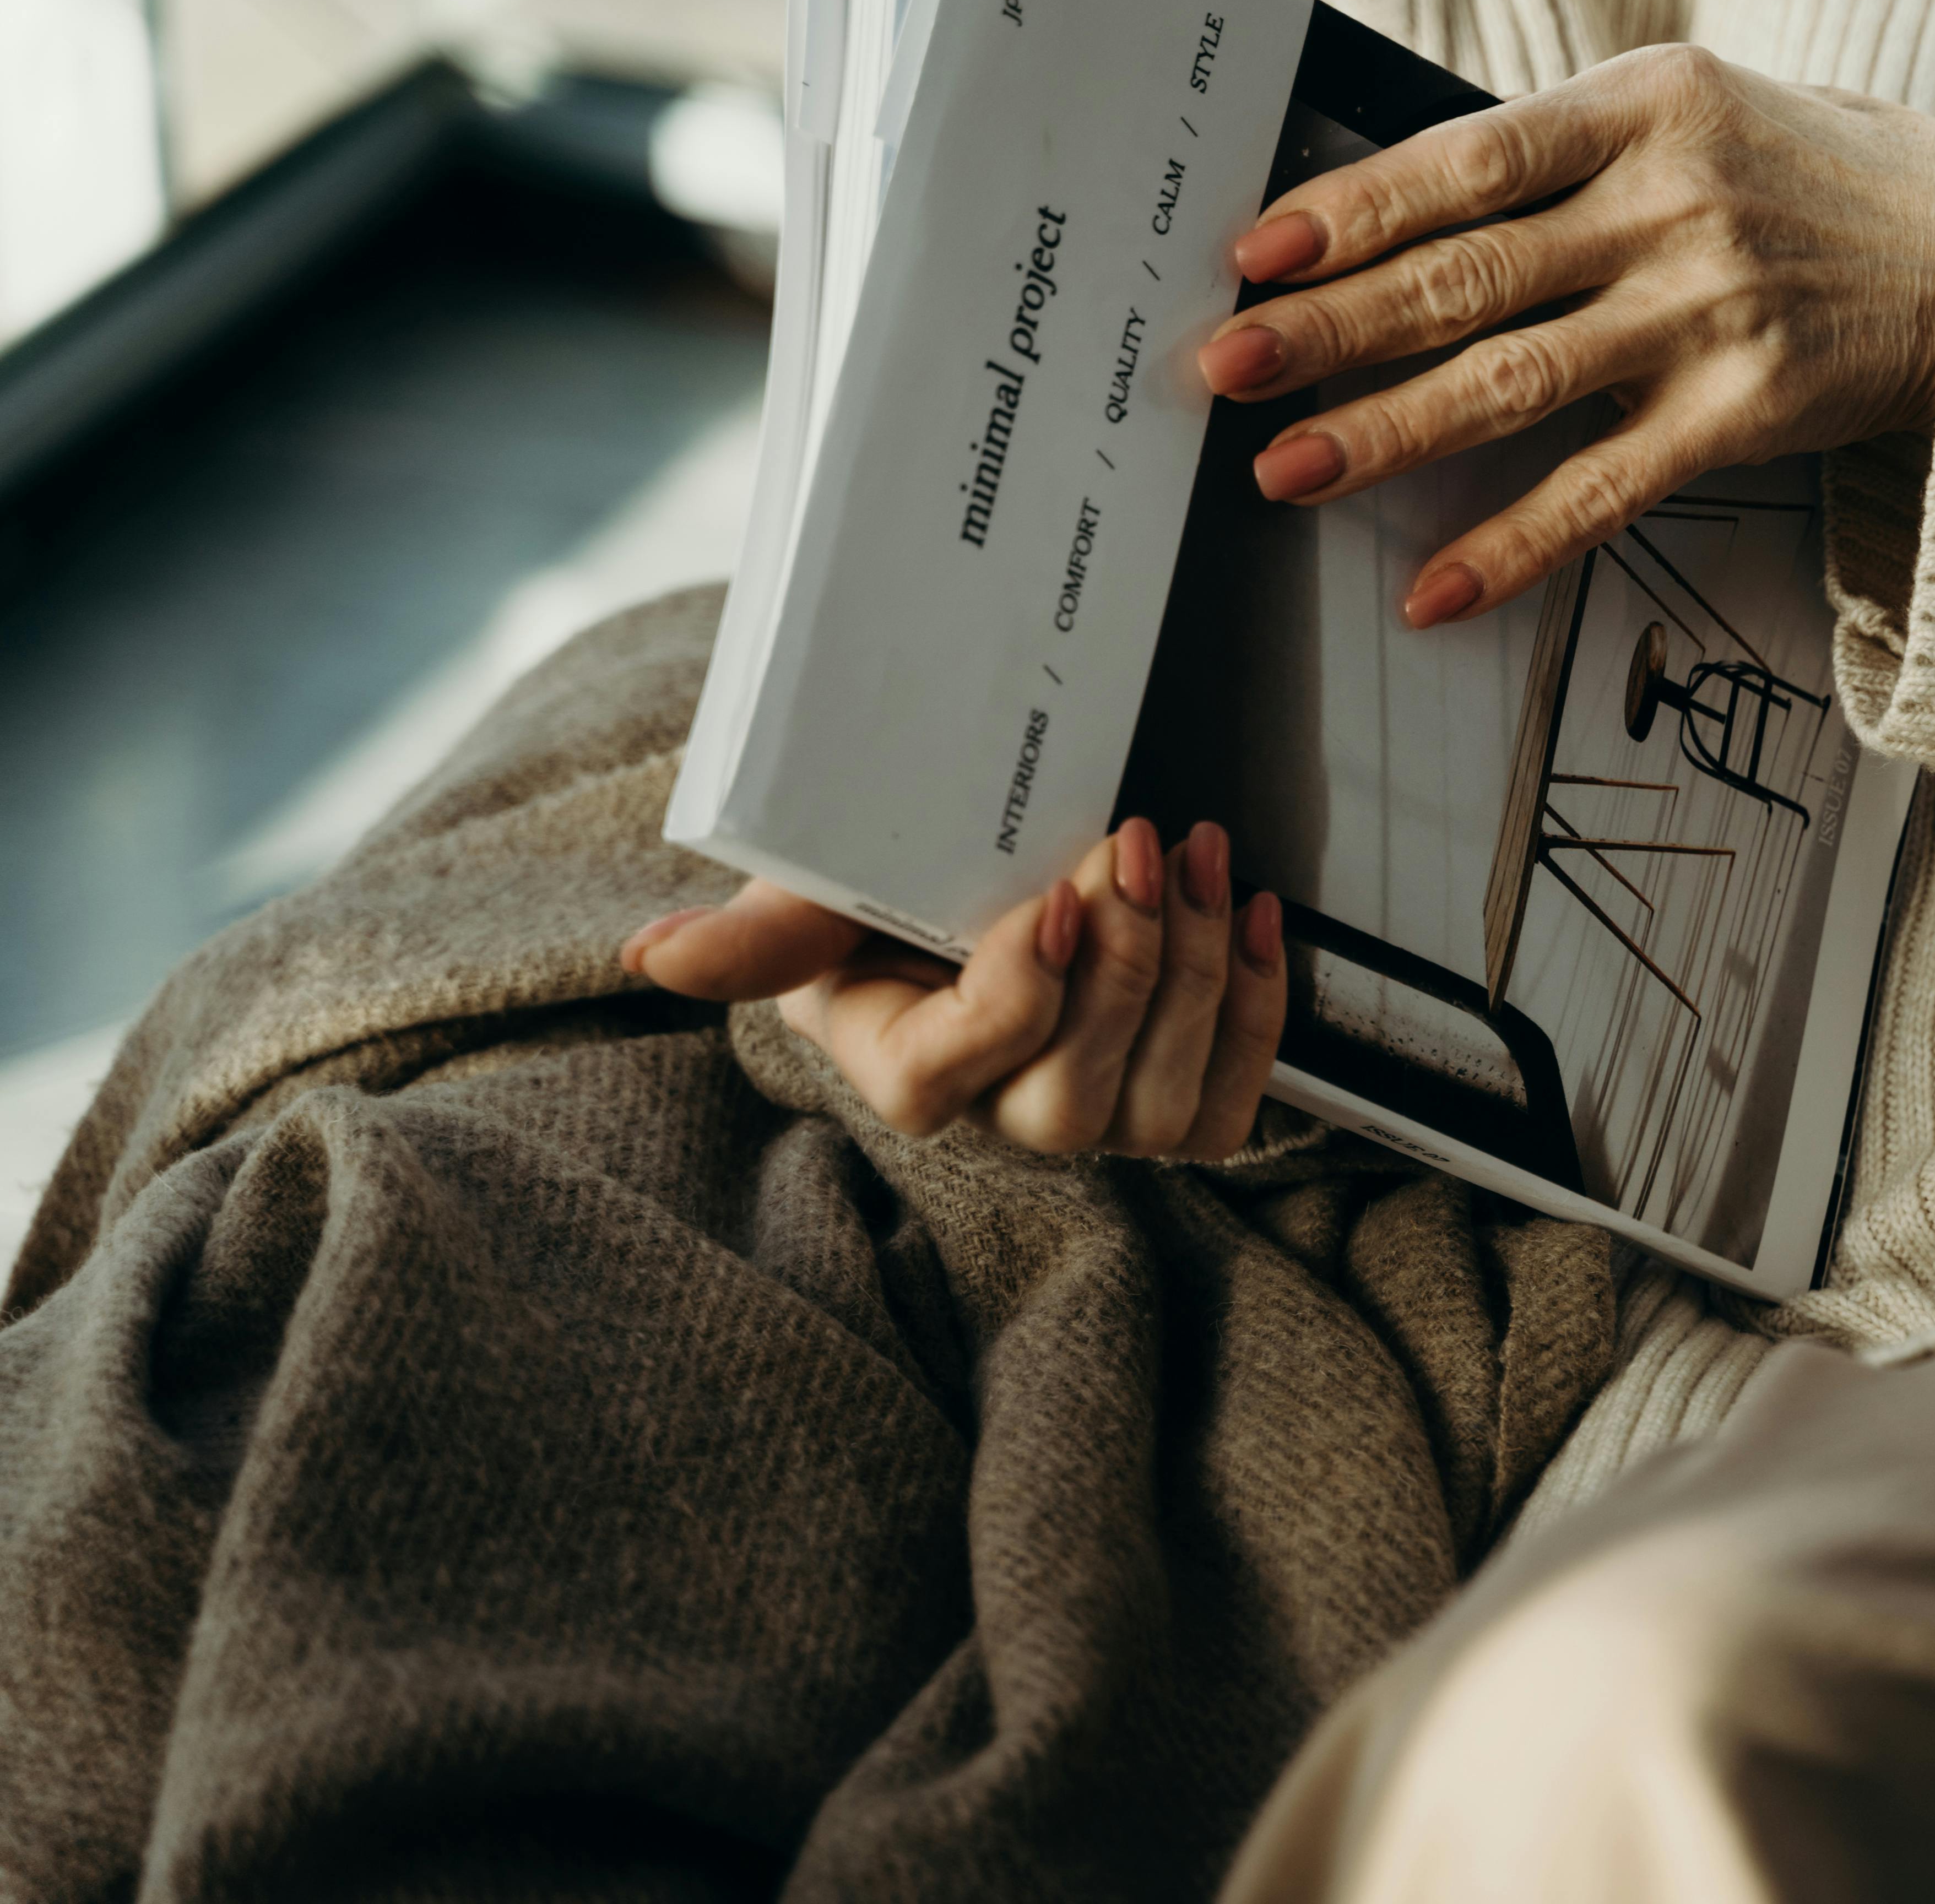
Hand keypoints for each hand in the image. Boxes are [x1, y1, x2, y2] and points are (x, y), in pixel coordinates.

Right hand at [621, 818, 1287, 1159]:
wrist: (965, 861)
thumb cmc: (883, 880)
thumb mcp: (812, 888)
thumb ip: (754, 931)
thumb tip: (654, 957)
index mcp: (904, 1071)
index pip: (961, 1074)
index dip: (1020, 994)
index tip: (1051, 891)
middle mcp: (1001, 1113)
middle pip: (1075, 1102)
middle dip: (1123, 970)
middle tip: (1137, 845)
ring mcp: (1094, 1112)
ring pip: (1161, 1104)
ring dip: (1196, 973)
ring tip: (1198, 854)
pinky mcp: (1168, 1094)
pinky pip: (1226, 1102)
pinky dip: (1255, 1008)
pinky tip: (1250, 911)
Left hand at [1196, 43, 1934, 625]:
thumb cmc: (1804, 174)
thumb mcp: (1690, 108)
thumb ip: (1561, 151)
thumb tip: (1390, 209)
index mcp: (1648, 103)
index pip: (1470, 162)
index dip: (1354, 211)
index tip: (1256, 253)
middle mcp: (1675, 205)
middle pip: (1470, 274)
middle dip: (1333, 327)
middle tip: (1226, 366)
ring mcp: (1710, 315)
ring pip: (1515, 382)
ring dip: (1387, 431)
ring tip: (1285, 468)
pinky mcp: (1742, 416)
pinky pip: (1603, 493)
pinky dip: (1512, 546)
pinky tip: (1434, 588)